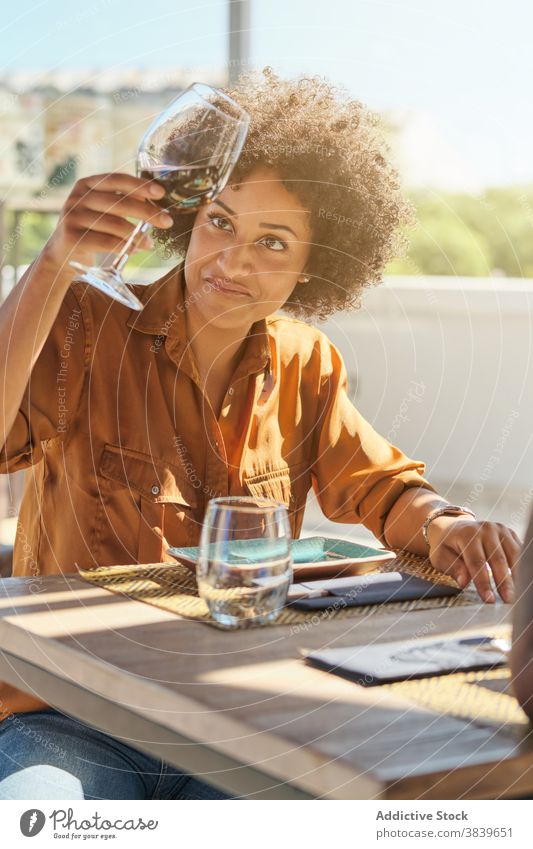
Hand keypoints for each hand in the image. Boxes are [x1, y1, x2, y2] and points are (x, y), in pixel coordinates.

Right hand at [42, 172, 173, 269]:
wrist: (61, 254)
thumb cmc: (90, 230)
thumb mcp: (101, 210)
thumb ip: (121, 201)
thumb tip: (152, 200)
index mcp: (86, 184)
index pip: (116, 179)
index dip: (139, 185)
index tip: (160, 193)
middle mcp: (77, 197)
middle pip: (119, 203)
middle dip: (147, 213)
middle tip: (167, 221)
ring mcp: (72, 216)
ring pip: (114, 224)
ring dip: (137, 235)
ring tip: (150, 243)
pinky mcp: (72, 237)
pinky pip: (106, 242)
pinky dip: (124, 247)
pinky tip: (135, 250)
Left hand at [426, 517, 521, 602]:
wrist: (453, 527)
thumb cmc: (447, 545)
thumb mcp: (441, 557)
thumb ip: (453, 568)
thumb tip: (464, 582)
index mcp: (467, 534)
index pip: (477, 562)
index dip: (483, 582)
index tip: (489, 600)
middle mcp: (486, 529)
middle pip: (498, 559)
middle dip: (504, 582)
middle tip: (508, 600)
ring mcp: (500, 529)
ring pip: (513, 555)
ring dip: (516, 575)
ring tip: (516, 593)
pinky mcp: (509, 533)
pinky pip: (519, 550)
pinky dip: (521, 566)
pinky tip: (519, 580)